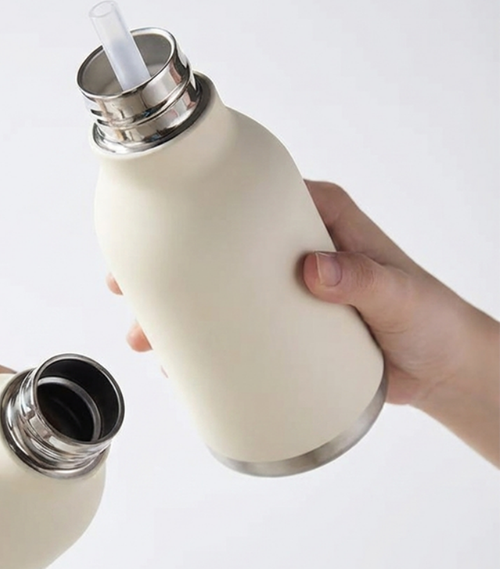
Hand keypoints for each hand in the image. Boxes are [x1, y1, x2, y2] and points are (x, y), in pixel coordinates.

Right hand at [108, 181, 498, 465]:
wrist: (440, 368)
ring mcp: (283, 291)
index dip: (193, 209)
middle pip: (214, 252)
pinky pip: (234, 329)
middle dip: (167, 271)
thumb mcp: (400, 294)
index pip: (243, 200)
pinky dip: (203, 343)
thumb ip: (363, 278)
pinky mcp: (283, 328)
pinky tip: (178, 363)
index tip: (154, 229)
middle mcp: (291, 249)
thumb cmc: (430, 319)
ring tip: (146, 341)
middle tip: (128, 295)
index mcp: (315, 219)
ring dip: (176, 314)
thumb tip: (313, 270)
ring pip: (216, 294)